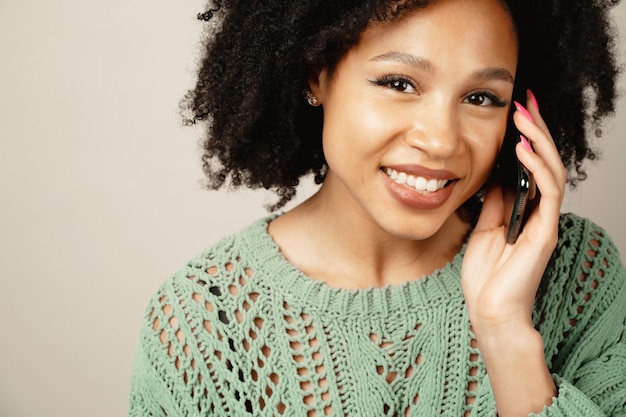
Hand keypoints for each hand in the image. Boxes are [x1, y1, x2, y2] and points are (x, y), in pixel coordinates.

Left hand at [461, 91, 564, 415]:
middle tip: (525, 101)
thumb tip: (496, 174)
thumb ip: (494, 201)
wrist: (489, 309)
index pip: (532, 165)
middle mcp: (540, 211)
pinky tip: (524, 148)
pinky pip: (548, 191)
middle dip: (536, 129)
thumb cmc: (486, 275)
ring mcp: (545, 220)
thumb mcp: (484, 227)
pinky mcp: (545, 231)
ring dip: (539, 140)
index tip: (516, 110)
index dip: (527, 137)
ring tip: (524, 116)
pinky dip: (538, 167)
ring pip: (552, 170)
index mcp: (526, 208)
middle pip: (545, 161)